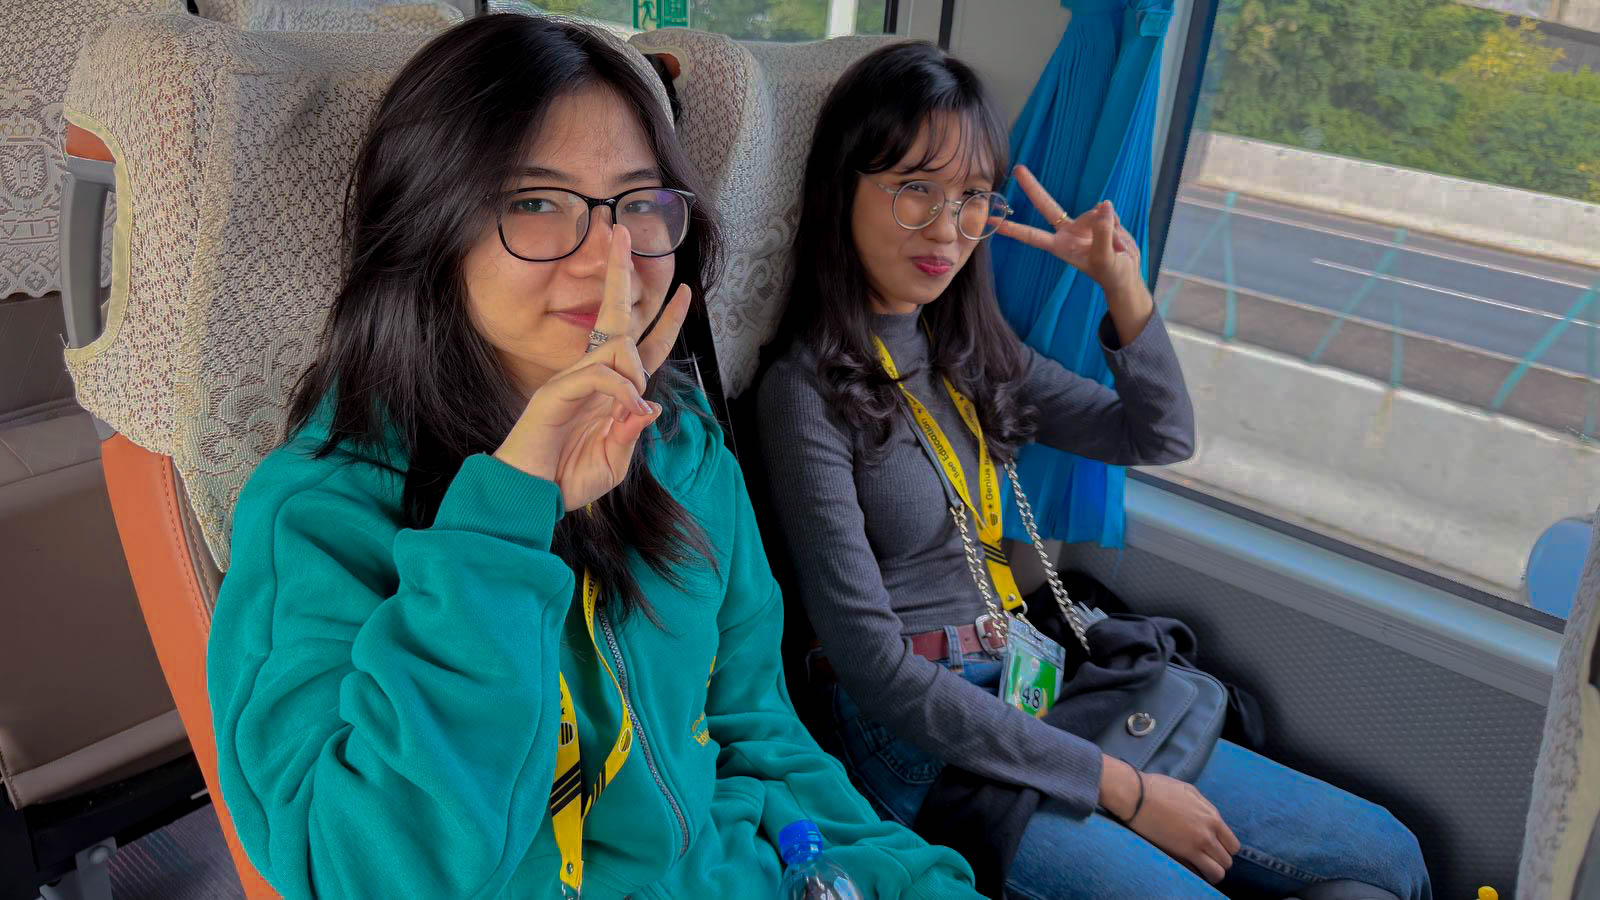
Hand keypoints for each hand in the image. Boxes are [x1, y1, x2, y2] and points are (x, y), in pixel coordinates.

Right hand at [493, 226, 690, 509]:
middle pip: (615, 319)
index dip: (664, 322)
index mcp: (607, 391)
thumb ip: (632, 431)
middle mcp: (589, 377)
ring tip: (629, 404)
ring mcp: (569, 381)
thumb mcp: (614, 460)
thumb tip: (649, 404)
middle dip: (622, 275)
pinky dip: (619, 390)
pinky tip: (624, 408)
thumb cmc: (567, 480)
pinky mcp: (554, 392)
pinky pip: (598, 376)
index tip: (684, 292)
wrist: (530, 497)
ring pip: (614, 347)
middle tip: (624, 235)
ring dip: (634, 369)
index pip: (641, 347)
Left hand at [995, 164, 1141, 292]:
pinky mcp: (1100, 218)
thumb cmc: (1111, 273)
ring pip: (1095, 213)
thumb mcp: (1105, 258)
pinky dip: (1118, 226)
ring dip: (1110, 230)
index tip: (992, 221)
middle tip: (1017, 168)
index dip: (1013, 229)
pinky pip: (1109, 213)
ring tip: (1118, 249)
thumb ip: (1102, 232)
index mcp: (1060, 246)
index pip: (1032, 236)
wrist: (1127, 274)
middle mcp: (1067, 232)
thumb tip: (1103, 205)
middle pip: (1047, 206)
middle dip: (1032, 187)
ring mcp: (1083, 224)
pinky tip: (1120, 241)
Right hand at [1124, 769, 1240, 883]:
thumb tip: (1210, 819)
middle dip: (1217, 862)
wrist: (1135, 796)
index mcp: (1212, 817)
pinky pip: (1199, 874)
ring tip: (1198, 868)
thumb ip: (1204, 807)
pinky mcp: (1180, 854)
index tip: (1213, 850)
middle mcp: (1208, 833)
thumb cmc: (1157, 789)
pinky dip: (1196, 875)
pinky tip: (1186, 867)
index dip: (1224, 850)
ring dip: (1210, 872)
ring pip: (1218, 872)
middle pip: (1227, 861)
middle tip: (1204, 860)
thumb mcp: (1188, 791)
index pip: (1233, 845)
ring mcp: (1195, 845)